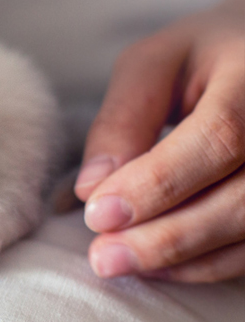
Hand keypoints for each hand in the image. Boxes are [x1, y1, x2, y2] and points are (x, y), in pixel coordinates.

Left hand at [75, 0, 244, 281]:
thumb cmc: (202, 56)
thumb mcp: (152, 65)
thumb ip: (123, 119)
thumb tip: (91, 189)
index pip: (218, 138)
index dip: (157, 183)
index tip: (98, 213)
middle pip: (243, 199)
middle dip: (166, 235)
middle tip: (102, 256)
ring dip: (184, 257)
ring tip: (119, 262)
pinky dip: (209, 264)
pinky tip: (160, 265)